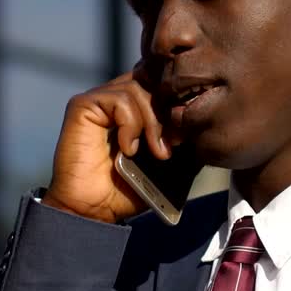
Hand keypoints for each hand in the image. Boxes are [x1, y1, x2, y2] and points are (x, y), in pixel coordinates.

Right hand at [41, 68, 172, 223]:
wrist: (95, 209)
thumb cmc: (128, 187)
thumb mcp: (168, 161)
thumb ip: (182, 138)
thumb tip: (207, 122)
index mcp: (135, 105)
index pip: (161, 82)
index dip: (177, 101)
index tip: (186, 133)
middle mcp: (116, 97)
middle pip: (152, 82)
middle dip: (168, 112)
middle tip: (176, 143)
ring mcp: (99, 100)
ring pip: (138, 89)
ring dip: (152, 122)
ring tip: (155, 152)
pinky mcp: (83, 106)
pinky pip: (118, 100)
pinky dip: (130, 124)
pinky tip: (128, 149)